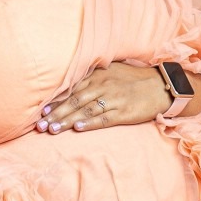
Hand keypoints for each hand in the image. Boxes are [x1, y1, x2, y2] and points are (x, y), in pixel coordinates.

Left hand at [36, 62, 169, 132]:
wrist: (160, 86)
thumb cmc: (134, 79)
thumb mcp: (112, 71)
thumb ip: (92, 76)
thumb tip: (70, 84)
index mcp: (98, 76)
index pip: (72, 89)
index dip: (56, 101)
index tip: (42, 111)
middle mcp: (103, 86)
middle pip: (74, 101)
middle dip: (56, 114)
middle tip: (40, 125)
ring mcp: (113, 100)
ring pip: (85, 111)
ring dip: (68, 121)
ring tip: (53, 129)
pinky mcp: (123, 112)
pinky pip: (104, 119)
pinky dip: (90, 123)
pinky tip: (78, 128)